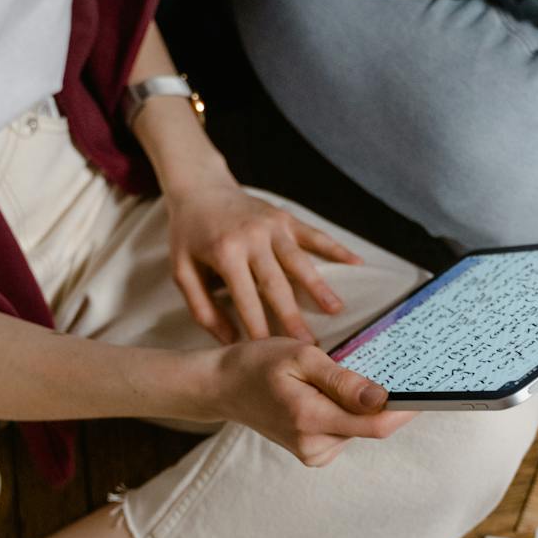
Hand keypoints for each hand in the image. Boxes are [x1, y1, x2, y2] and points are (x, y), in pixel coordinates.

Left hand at [165, 183, 361, 342]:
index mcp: (225, 252)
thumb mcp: (181, 270)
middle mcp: (252, 238)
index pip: (245, 297)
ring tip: (336, 310)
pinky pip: (314, 235)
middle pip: (277, 284)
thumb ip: (201, 306)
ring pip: (300, 261)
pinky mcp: (285, 217)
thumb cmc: (188, 233)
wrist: (200, 186)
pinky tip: (356, 263)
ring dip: (319, 286)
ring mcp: (272, 226)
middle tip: (309, 344)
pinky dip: (336, 248)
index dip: (258, 326)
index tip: (271, 351)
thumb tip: (227, 341)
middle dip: (293, 316)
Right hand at [203, 338, 414, 465]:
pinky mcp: (312, 453)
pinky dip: (343, 413)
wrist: (222, 387)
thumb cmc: (258, 365)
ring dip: (357, 405)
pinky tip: (321, 396)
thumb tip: (380, 398)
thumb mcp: (300, 358)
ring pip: (357, 428)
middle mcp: (313, 444)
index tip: (429, 394)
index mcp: (311, 418)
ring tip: (326, 380)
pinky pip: (344, 431)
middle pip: (369, 426)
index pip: (376, 426)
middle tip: (370, 368)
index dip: (406, 411)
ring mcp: (312, 452)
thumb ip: (342, 380)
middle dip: (379, 401)